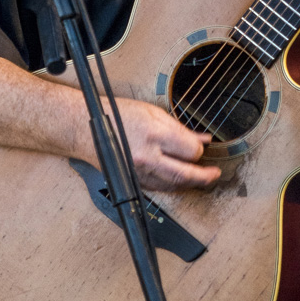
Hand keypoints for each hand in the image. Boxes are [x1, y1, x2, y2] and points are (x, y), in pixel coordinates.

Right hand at [107, 97, 221, 190]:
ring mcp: (138, 172)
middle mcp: (146, 157)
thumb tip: (201, 138)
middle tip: (214, 174)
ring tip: (201, 177)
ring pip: (173, 185)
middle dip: (204, 177)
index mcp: (154, 134)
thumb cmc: (116, 115)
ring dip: (190, 183)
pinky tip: (179, 179)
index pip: (189, 151)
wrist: (84, 127)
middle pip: (185, 175)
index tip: (202, 148)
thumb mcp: (152, 112)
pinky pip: (159, 188)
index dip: (199, 150)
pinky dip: (172, 184)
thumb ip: (179, 128)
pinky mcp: (132, 181)